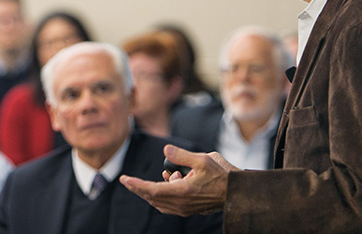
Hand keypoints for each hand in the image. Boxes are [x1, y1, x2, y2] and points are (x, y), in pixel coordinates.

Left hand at [119, 144, 237, 216]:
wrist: (237, 193)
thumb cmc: (222, 175)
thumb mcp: (203, 159)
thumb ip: (182, 156)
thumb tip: (165, 150)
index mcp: (182, 192)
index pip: (152, 190)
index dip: (136, 185)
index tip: (124, 179)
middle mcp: (181, 204)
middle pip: (152, 198)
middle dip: (138, 188)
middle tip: (127, 180)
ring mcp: (184, 209)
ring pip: (159, 203)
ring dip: (151, 191)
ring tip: (161, 175)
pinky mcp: (188, 210)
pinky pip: (168, 205)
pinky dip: (162, 195)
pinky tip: (169, 181)